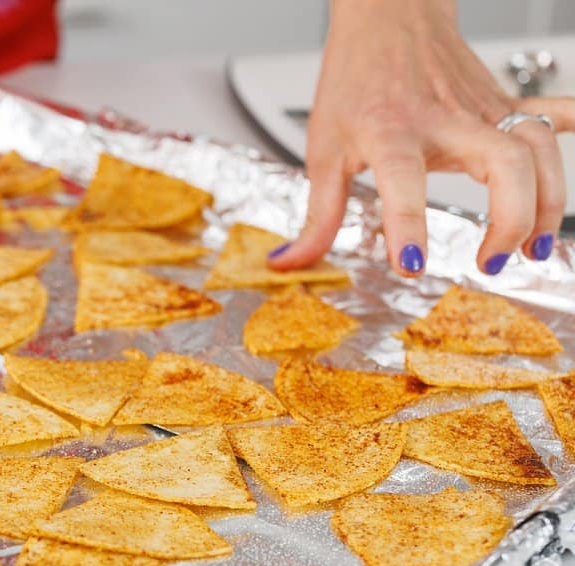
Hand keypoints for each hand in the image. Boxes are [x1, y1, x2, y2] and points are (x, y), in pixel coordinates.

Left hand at [270, 0, 570, 276]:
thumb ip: (318, 214)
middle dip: (511, 218)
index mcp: (390, 130)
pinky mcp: (504, 104)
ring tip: (532, 247)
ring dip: (547, 201)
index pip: (402, 179)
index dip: (406, 224)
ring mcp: (482, 109)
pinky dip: (570, 131)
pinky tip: (570, 163)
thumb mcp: (324, 149)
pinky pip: (550, 115)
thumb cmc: (355, 79)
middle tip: (492, 261)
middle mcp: (445, 117)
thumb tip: (293, 262)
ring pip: (538, 147)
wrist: (386, 16)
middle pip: (504, 161)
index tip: (411, 265)